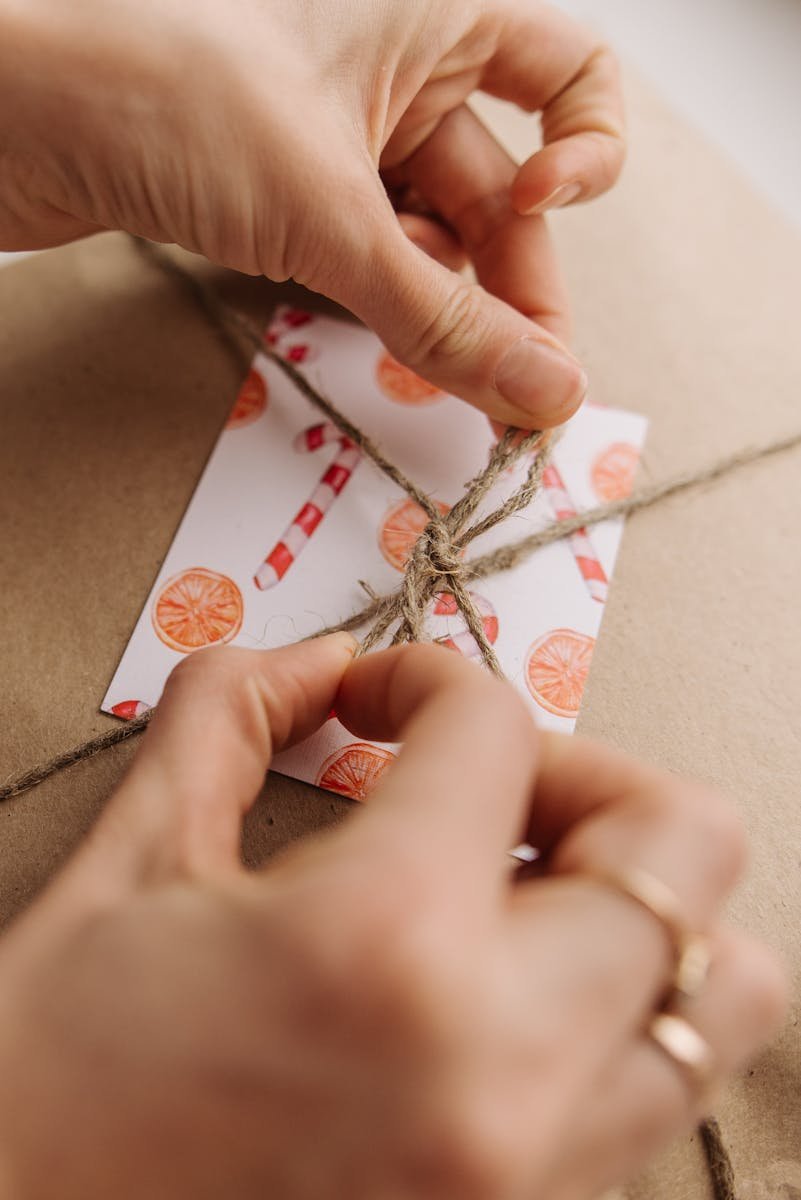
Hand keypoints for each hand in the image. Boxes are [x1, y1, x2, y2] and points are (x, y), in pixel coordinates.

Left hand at [0, 0, 625, 427]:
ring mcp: (341, 131)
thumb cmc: (165, 95)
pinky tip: (390, 342)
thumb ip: (445, 315)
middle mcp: (397, 67)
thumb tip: (546, 390)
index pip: (569, 72)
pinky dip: (387, 301)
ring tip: (454, 380)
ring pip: (434, 232)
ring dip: (449, 309)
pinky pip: (372, 252)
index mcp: (433, 15)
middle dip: (515, 287)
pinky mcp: (290, 187)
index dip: (585, 151)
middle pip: (499, 188)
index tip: (547, 212)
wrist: (12, 117)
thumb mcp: (333, 213)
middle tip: (525, 390)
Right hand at [0, 637, 783, 1197]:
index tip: (376, 699)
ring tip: (524, 886)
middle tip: (486, 785)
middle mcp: (495, 1066)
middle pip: (686, 844)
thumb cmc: (44, 1094)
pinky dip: (615, 1007)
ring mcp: (530, 1170)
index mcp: (380, 946)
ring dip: (643, 902)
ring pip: (722, 990)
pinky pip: (654, 1088)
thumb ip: (230, 715)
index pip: (497, 730)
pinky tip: (502, 985)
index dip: (425, 677)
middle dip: (584, 772)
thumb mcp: (128, 868)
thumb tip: (316, 664)